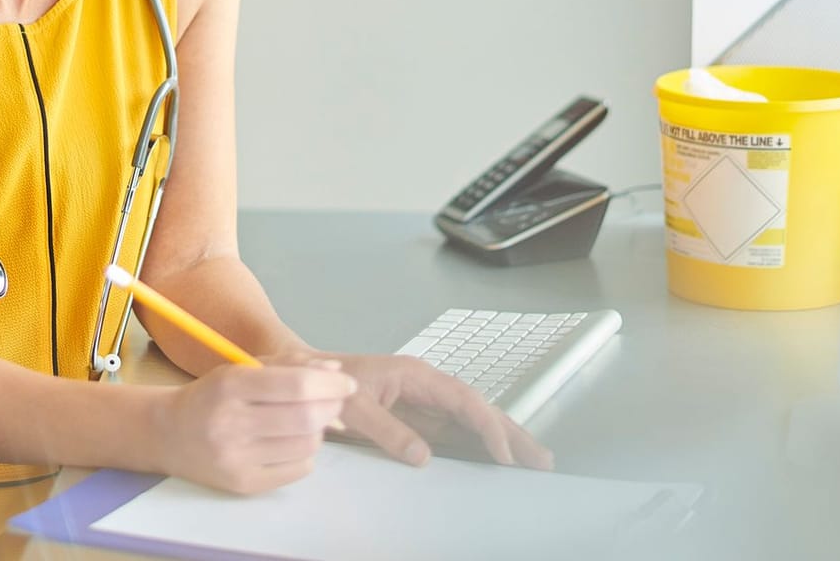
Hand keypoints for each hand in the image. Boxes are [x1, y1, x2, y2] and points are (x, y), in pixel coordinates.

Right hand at [153, 361, 355, 494]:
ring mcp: (236, 459)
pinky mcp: (243, 485)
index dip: (330, 384)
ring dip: (318, 430)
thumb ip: (290, 365)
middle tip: (334, 401)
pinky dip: (306, 453)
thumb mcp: (242, 369)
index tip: (347, 383)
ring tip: (307, 421)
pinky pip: (298, 470)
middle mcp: (230, 424)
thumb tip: (336, 372)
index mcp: (230, 385)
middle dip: (331, 407)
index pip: (296, 385)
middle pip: (305, 418)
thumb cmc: (212, 396)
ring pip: (306, 445)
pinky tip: (291, 442)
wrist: (168, 434)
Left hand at [296, 352, 554, 469]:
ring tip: (531, 463)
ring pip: (471, 423)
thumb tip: (422, 457)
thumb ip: (386, 429)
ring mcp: (422, 404)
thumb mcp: (351, 405)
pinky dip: (477, 448)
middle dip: (512, 434)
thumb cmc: (321, 382)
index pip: (464, 401)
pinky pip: (453, 435)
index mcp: (415, 376)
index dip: (487, 427)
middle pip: (479, 410)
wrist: (298, 375)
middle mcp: (425, 387)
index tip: (503, 454)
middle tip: (542, 461)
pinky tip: (493, 463)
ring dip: (501, 442)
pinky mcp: (414, 420)